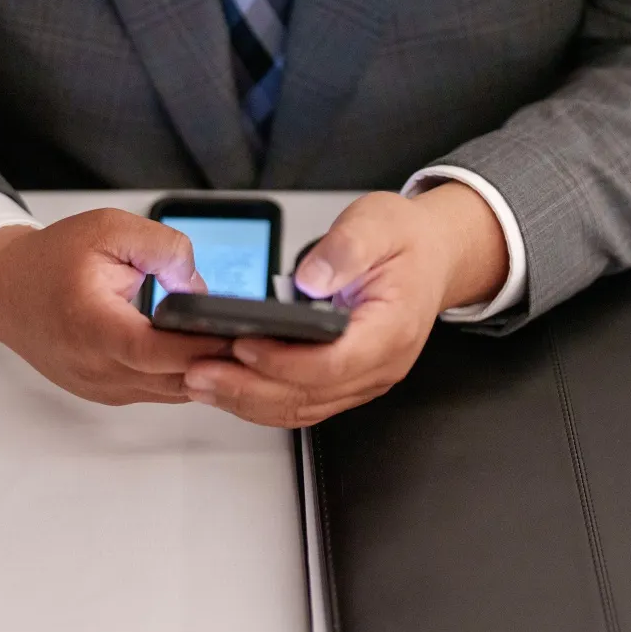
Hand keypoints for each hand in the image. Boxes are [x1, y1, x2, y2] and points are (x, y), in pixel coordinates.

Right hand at [0, 210, 231, 404]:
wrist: (5, 289)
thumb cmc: (51, 259)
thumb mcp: (108, 229)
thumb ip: (162, 248)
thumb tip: (200, 286)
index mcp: (92, 327)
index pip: (158, 352)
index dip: (203, 345)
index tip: (240, 330)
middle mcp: (95, 368)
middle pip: (176, 379)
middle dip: (218, 359)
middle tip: (256, 334)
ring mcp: (101, 388)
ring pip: (173, 392)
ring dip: (204, 370)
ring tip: (233, 339)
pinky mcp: (106, 393)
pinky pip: (158, 391)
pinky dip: (183, 373)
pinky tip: (199, 349)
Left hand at [182, 183, 508, 427]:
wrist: (430, 256)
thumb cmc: (403, 241)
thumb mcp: (378, 223)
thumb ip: (345, 249)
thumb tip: (311, 279)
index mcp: (392, 329)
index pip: (335, 362)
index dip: (285, 361)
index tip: (243, 345)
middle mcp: (380, 364)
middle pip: (311, 394)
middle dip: (250, 388)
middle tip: (200, 372)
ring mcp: (364, 379)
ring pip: (302, 408)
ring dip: (248, 401)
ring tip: (201, 382)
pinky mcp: (346, 382)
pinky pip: (303, 404)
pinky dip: (261, 400)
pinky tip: (227, 387)